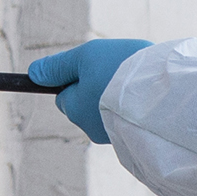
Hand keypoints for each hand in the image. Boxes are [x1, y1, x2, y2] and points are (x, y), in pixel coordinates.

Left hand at [27, 38, 155, 143]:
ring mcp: (114, 135)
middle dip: (97, 88)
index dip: (76, 77)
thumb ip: (58, 66)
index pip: (64, 95)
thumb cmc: (119, 72)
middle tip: (117, 70)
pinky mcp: (136, 137)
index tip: (93, 65)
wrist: (163, 95)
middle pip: (86, 104)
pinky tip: (147, 93)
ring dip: (117, 95)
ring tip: (136, 81)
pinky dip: (134, 105)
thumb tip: (33, 74)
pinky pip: (128, 117)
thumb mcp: (84, 57)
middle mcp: (91, 128)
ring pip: (108, 110)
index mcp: (74, 109)